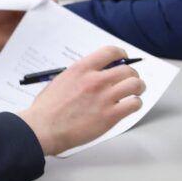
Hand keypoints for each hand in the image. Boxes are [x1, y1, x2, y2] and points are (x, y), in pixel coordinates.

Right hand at [18, 46, 144, 155]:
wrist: (44, 128)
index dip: (121, 54)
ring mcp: (104, 98)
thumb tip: (93, 75)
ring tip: (134, 92)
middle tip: (130, 80)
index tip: (123, 58)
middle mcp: (95, 80)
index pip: (110, 52)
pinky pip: (134, 104)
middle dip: (132, 74)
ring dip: (138, 88)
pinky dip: (135, 104)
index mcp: (81, 69)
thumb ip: (79, 76)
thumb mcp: (60, 81)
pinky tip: (129, 106)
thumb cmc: (47, 108)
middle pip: (127, 70)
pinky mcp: (110, 115)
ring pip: (135, 85)